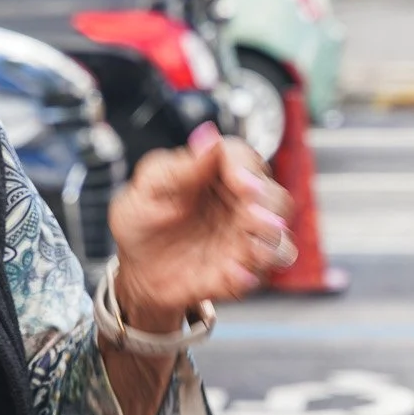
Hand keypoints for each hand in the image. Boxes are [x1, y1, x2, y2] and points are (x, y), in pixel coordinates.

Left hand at [107, 124, 294, 327]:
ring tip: (250, 250)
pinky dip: (249, 276)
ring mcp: (244, 240)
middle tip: (252, 218)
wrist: (133, 268)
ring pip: (280, 241)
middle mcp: (241, 204)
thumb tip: (209, 138)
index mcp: (219, 172)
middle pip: (276, 200)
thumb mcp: (148, 188)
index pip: (245, 161)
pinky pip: (257, 276)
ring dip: (271, 245)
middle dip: (269, 209)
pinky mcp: (241, 272)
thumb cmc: (141, 219)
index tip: (243, 185)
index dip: (248, 171)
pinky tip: (233, 275)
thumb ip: (179, 167)